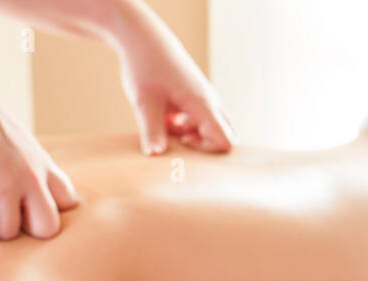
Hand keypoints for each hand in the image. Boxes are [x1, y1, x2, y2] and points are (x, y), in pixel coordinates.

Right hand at [0, 64, 78, 242]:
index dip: (52, 213)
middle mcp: (31, 176)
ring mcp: (5, 182)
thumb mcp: (25, 146)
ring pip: (9, 231)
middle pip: (48, 228)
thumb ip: (37, 172)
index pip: (69, 203)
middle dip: (28, 232)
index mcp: (44, 167)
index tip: (31, 212)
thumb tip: (43, 199)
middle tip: (8, 219)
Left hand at [111, 1, 234, 154]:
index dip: (207, 151)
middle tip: (179, 139)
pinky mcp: (195, 95)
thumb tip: (156, 155)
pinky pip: (200, 118)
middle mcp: (209, 100)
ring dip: (193, 134)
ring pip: (212, 126)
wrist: (142, 38)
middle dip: (205, 146)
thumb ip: (152, 131)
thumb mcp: (144, 102)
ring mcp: (204, 97)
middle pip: (226, 134)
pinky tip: (166, 117)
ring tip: (167, 124)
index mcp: (201, 103)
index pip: (225, 140)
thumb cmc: (144, 66)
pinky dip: (186, 125)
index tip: (183, 142)